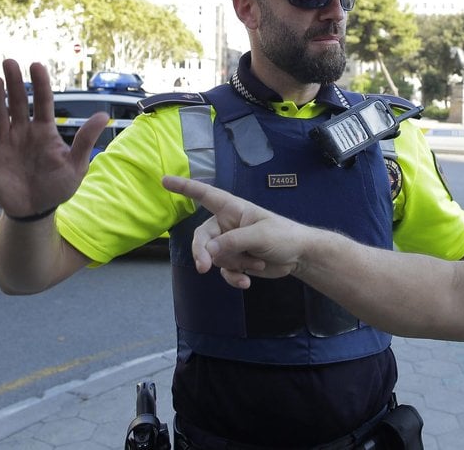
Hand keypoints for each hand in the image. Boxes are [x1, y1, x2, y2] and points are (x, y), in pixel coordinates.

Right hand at [0, 59, 108, 218]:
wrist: (35, 210)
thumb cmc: (57, 186)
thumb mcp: (76, 165)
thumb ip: (85, 140)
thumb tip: (103, 116)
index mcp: (44, 131)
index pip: (42, 102)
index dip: (40, 84)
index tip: (36, 65)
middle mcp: (23, 131)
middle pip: (17, 102)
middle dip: (14, 83)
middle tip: (10, 62)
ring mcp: (4, 142)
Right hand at [162, 176, 302, 288]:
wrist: (298, 256)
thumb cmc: (283, 235)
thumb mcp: (260, 236)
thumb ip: (233, 242)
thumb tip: (207, 251)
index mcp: (232, 209)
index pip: (204, 195)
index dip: (184, 187)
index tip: (164, 180)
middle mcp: (226, 225)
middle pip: (202, 237)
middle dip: (203, 253)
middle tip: (203, 267)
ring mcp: (229, 244)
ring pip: (214, 257)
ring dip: (233, 264)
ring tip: (256, 262)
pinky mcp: (235, 261)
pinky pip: (224, 271)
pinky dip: (234, 277)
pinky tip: (247, 282)